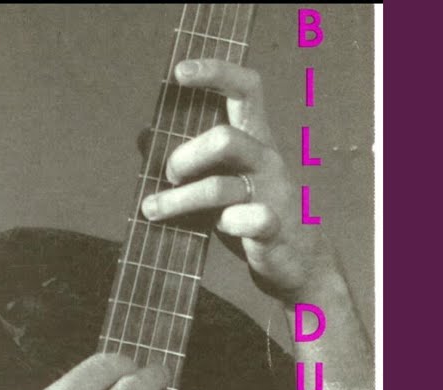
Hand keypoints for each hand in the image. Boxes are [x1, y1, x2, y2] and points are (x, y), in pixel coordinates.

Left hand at [139, 59, 342, 303]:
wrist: (298, 262)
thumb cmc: (249, 214)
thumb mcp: (220, 180)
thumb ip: (190, 159)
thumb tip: (145, 135)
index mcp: (255, 139)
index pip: (246, 90)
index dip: (216, 72)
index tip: (179, 72)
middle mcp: (266, 159)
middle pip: (224, 138)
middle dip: (185, 156)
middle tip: (169, 175)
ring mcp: (273, 193)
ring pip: (220, 187)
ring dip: (178, 200)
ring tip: (152, 210)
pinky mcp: (274, 228)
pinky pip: (251, 219)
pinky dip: (229, 223)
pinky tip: (218, 227)